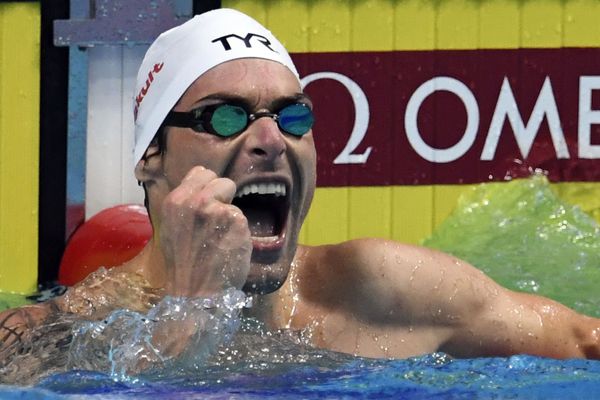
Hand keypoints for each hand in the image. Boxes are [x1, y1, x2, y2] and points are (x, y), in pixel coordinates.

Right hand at [158, 166, 251, 296]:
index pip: (201, 172)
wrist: (195, 294)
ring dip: (231, 216)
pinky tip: (229, 246)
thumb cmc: (183, 264)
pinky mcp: (237, 221)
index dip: (208, 187)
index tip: (208, 204)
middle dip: (223, 197)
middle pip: (222, 180)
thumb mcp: (173, 227)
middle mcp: (195, 201)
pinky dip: (239, 231)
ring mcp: (218, 210)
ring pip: (234, 200)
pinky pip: (243, 218)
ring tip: (220, 238)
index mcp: (176, 201)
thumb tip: (204, 188)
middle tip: (217, 222)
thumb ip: (187, 205)